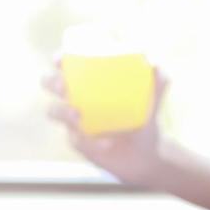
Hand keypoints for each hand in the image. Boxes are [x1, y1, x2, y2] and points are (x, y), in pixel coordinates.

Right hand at [42, 62, 168, 186]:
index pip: (67, 66)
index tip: (61, 58)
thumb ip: (158, 82)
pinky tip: (106, 143)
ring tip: (78, 115)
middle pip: (50, 85)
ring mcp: (74, 122)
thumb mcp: (153, 99)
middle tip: (65, 86)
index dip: (58, 59)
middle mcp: (76, 99)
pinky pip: (76, 141)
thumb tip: (156, 63)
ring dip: (62, 111)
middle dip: (52, 82)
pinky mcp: (78, 144)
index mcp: (89, 83)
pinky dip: (90, 141)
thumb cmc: (144, 117)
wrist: (146, 152)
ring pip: (54, 112)